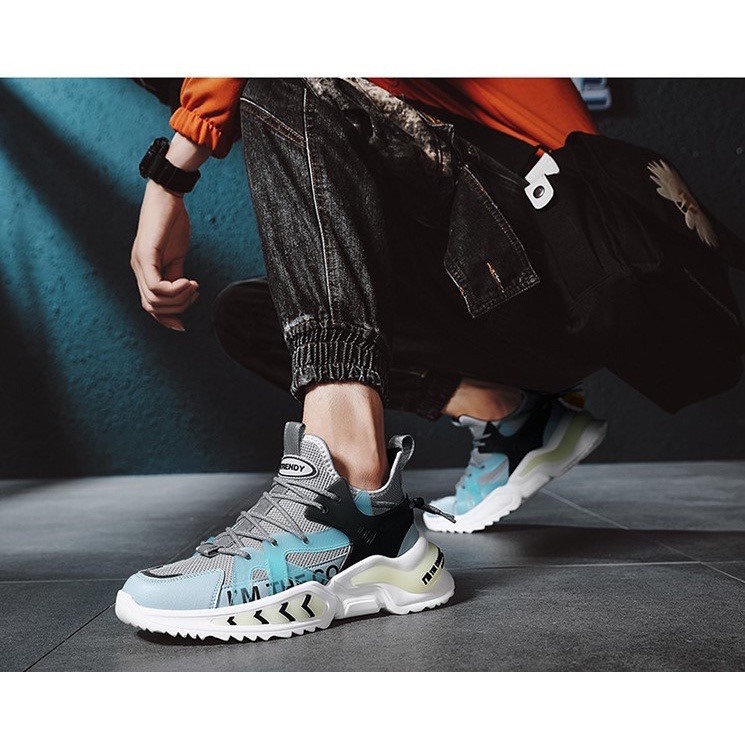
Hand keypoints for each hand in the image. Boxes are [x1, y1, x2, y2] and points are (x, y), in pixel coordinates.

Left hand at [130, 180, 198, 330]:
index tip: (183, 323)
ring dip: (179, 298)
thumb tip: (183, 296)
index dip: (166, 319)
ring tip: (194, 285)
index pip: (149, 305)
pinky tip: (189, 281)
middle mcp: (137, 269)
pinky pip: (156, 287)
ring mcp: (139, 263)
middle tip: (195, 293)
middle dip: (177, 307)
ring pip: (154, 300)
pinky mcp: (145, 256)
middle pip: (151, 307)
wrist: (167, 196)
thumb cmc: (172, 223)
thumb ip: (176, 277)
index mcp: (144, 271)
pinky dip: (175, 289)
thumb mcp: (177, 256)